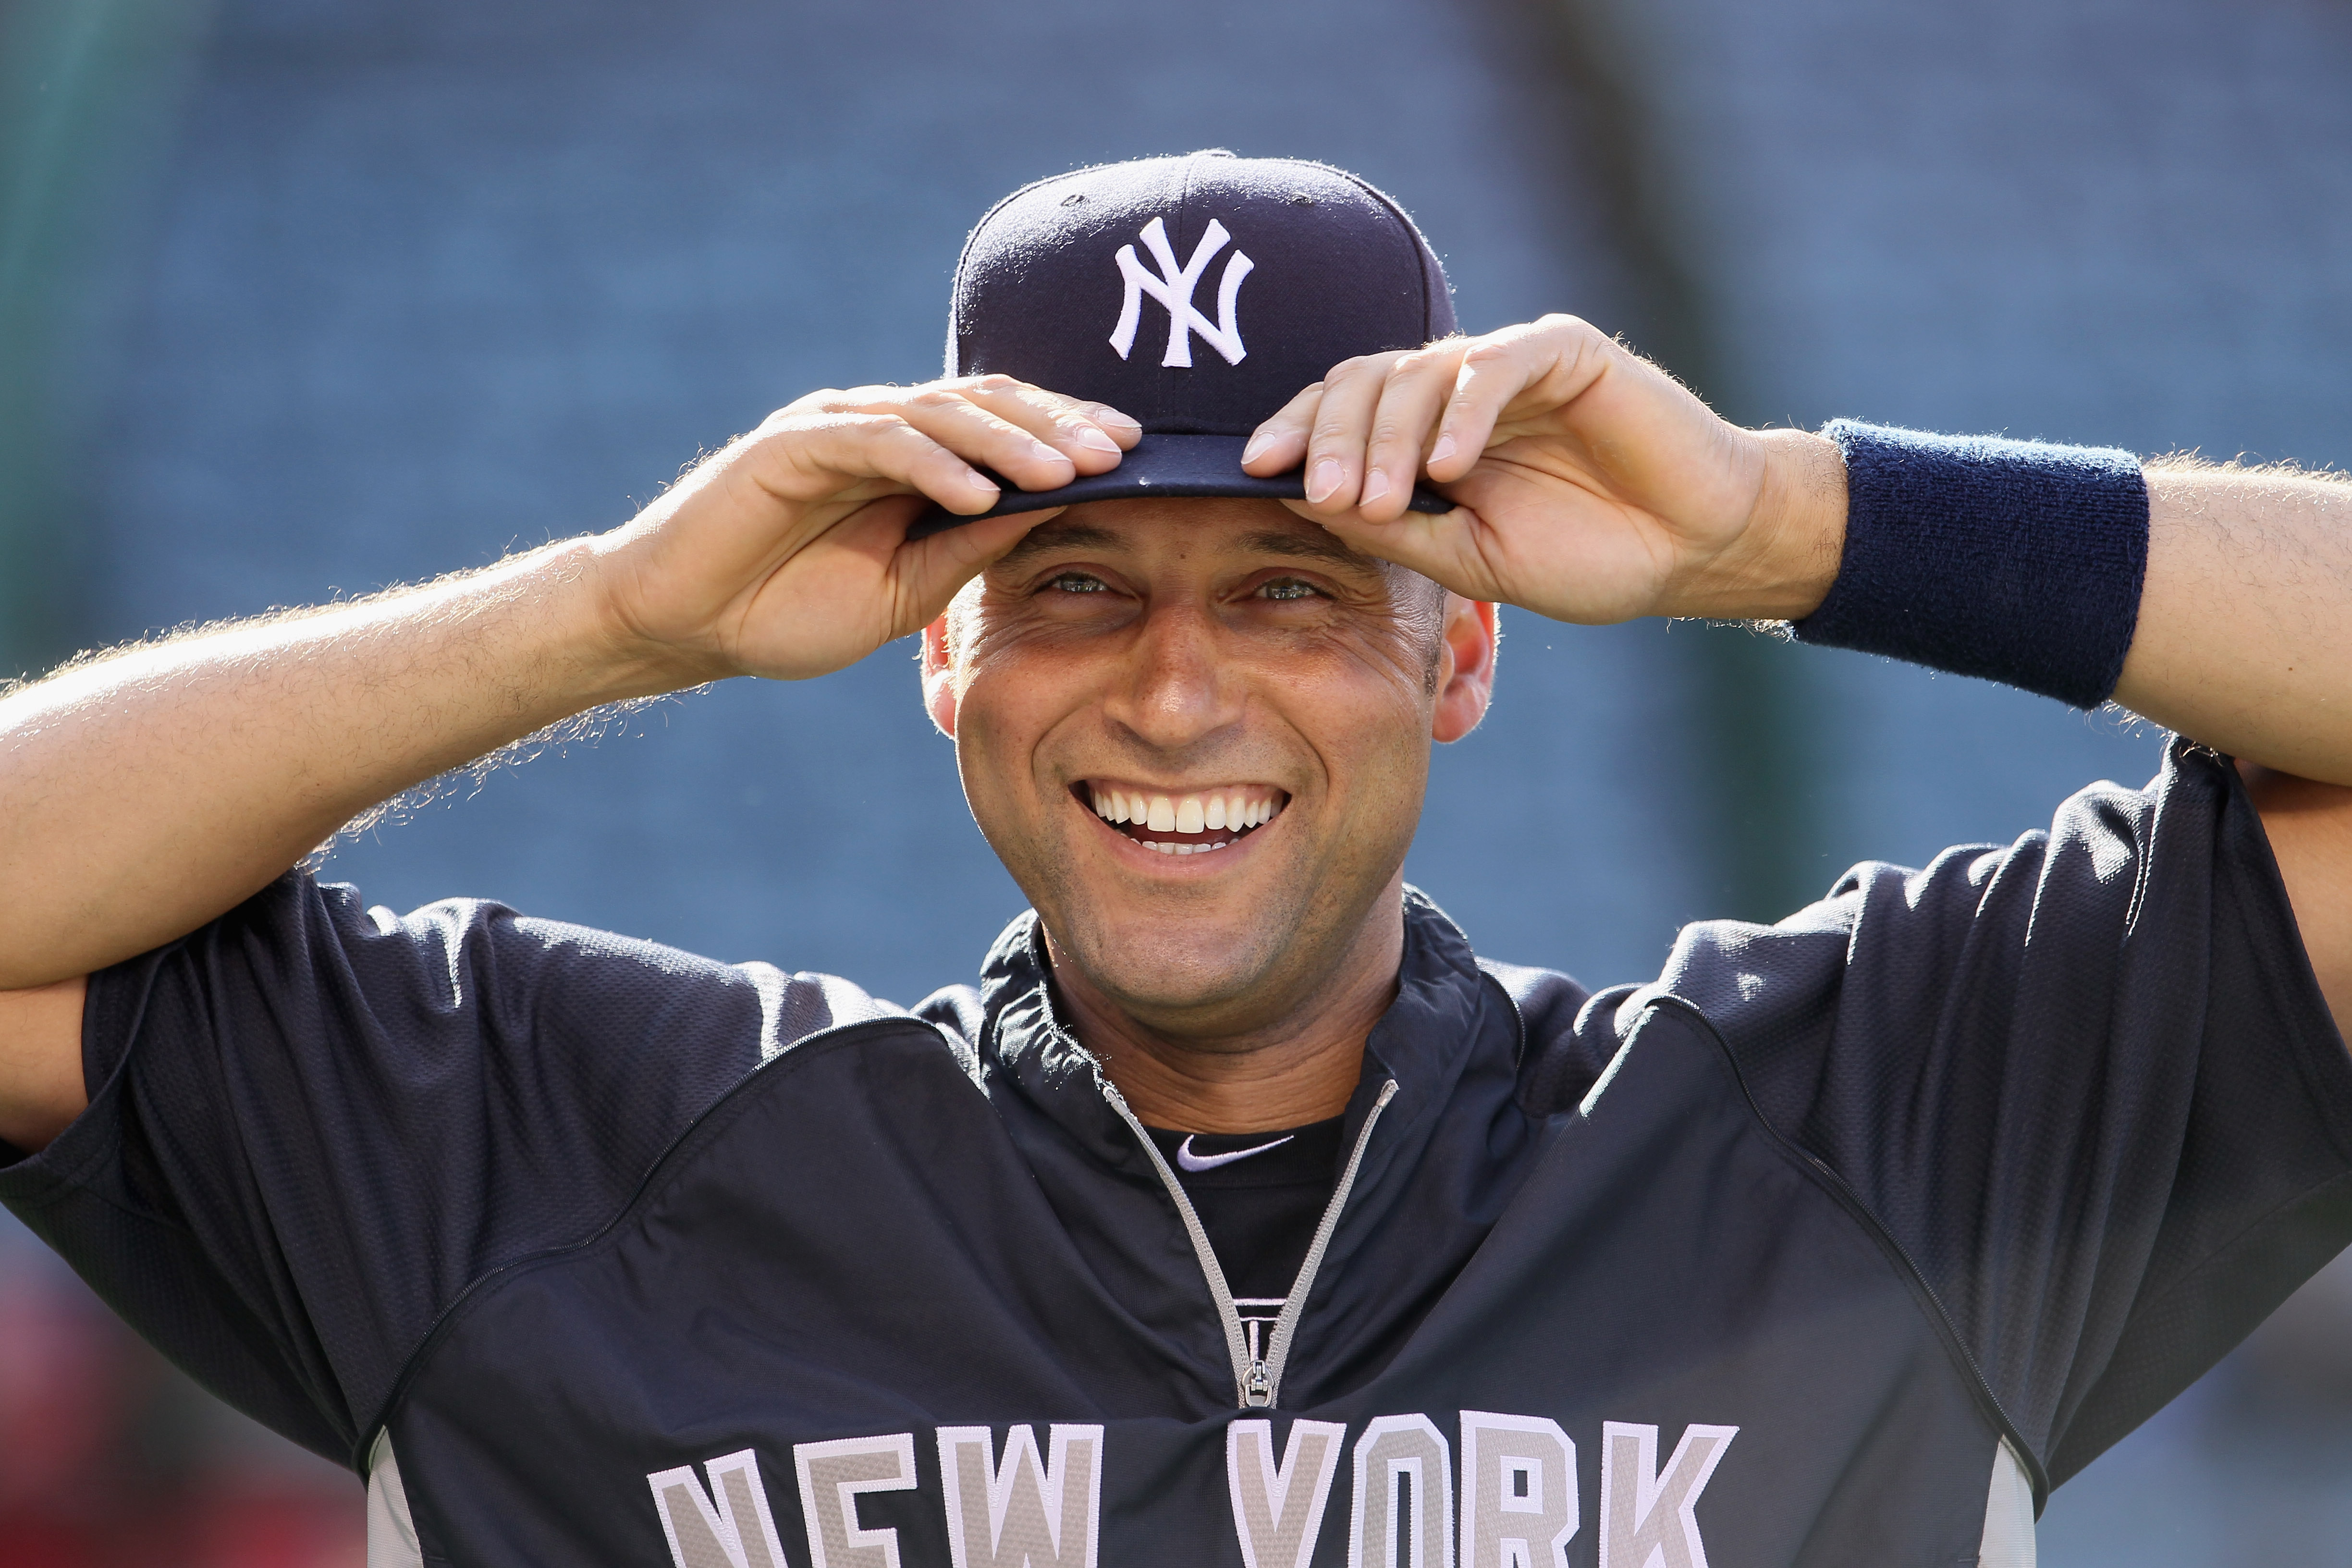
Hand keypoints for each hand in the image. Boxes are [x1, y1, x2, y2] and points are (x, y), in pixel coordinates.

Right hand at [592, 376, 1138, 681]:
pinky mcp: (793, 443)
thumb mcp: (906, 590)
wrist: (686, 624)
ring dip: (1010, 441)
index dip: (1068, 432)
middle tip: (1123, 452)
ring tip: (1068, 471)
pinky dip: (935, 464)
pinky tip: (982, 492)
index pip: (1005, 425)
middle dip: (1058, 426)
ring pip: (940, 414)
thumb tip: (1055, 513)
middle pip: (985, 404)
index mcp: (911, 458)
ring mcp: (835, 428)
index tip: (1138, 457)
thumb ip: (971, 547)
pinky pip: (878, 442)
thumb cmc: (788, 609)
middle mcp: (880, 428)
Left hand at [1239, 315, 1845, 623]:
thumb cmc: (1586, 555)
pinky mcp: (1564, 353)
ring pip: (1419, 372)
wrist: (1690, 550)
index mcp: (1429, 435)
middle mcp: (1459, 391)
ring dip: (1387, 437)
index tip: (1254, 470)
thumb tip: (1302, 502)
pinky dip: (1464, 411)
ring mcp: (1510, 366)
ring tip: (1378, 498)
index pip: (1343, 412)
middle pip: (1366, 383)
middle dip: (1331, 440)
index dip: (1296, 432)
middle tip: (1322, 497)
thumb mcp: (1468, 561)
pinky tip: (1448, 465)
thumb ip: (1393, 529)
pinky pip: (1497, 365)